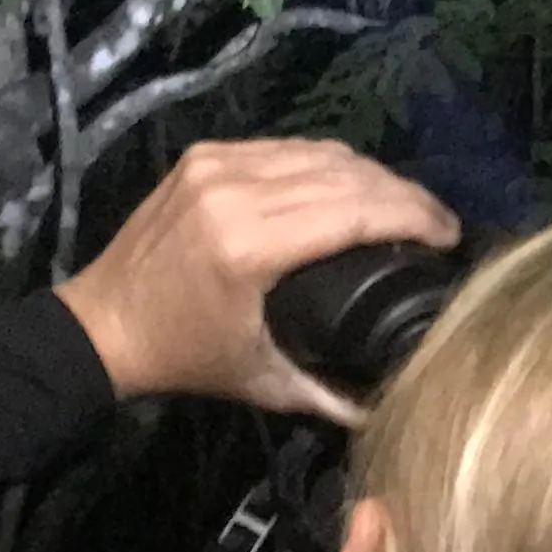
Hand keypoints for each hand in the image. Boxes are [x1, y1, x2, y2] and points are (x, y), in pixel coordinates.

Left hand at [52, 140, 458, 419]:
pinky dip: (327, 163)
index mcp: (249, 246)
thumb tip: (393, 405)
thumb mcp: (261, 382)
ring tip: (404, 203)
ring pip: (320, 152)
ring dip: (371, 174)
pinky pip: (286, 147)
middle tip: (440, 222)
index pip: (355, 211)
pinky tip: (352, 185)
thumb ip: (331, 394)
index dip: (413, 217)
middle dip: (404, 195)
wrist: (100, 324)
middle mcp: (234, 190)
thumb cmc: (183, 357)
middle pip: (346, 175)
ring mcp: (217, 164)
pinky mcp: (205, 154)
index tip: (451, 236)